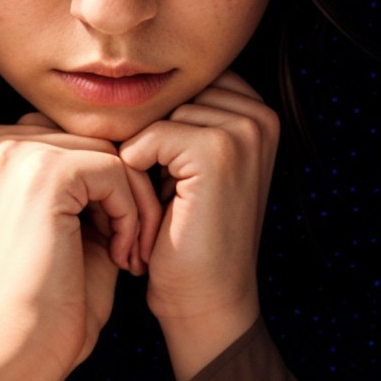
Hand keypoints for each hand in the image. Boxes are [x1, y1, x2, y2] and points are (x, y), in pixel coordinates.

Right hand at [0, 115, 161, 380]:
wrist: (19, 345)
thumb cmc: (46, 296)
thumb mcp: (64, 222)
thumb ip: (85, 179)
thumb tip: (136, 146)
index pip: (77, 139)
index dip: (109, 185)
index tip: (118, 235)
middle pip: (97, 141)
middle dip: (127, 194)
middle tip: (132, 249)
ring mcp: (18, 152)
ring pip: (112, 155)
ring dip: (134, 206)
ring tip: (129, 255)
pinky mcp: (46, 171)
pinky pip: (115, 172)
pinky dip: (130, 216)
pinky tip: (121, 256)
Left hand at [118, 69, 279, 380]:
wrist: (207, 301)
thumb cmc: (189, 239)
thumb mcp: (186, 168)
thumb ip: (176, 119)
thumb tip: (121, 79)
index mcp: (256, 112)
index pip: (178, 87)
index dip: (156, 127)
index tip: (162, 176)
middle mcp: (259, 115)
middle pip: (165, 97)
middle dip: (147, 140)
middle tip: (158, 193)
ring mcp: (242, 130)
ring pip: (153, 117)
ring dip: (140, 160)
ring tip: (161, 203)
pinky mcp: (217, 150)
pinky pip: (147, 138)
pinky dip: (138, 174)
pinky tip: (159, 209)